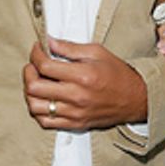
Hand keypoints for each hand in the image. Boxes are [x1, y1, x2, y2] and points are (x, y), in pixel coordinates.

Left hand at [23, 38, 146, 130]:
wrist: (136, 99)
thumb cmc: (118, 74)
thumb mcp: (97, 52)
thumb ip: (70, 47)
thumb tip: (49, 42)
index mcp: (82, 75)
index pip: (44, 65)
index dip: (35, 54)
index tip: (38, 49)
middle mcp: (76, 96)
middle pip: (34, 86)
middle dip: (28, 72)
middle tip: (34, 65)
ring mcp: (74, 112)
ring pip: (34, 106)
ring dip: (30, 92)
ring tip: (38, 82)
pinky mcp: (74, 124)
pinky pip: (45, 122)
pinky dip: (38, 110)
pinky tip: (44, 99)